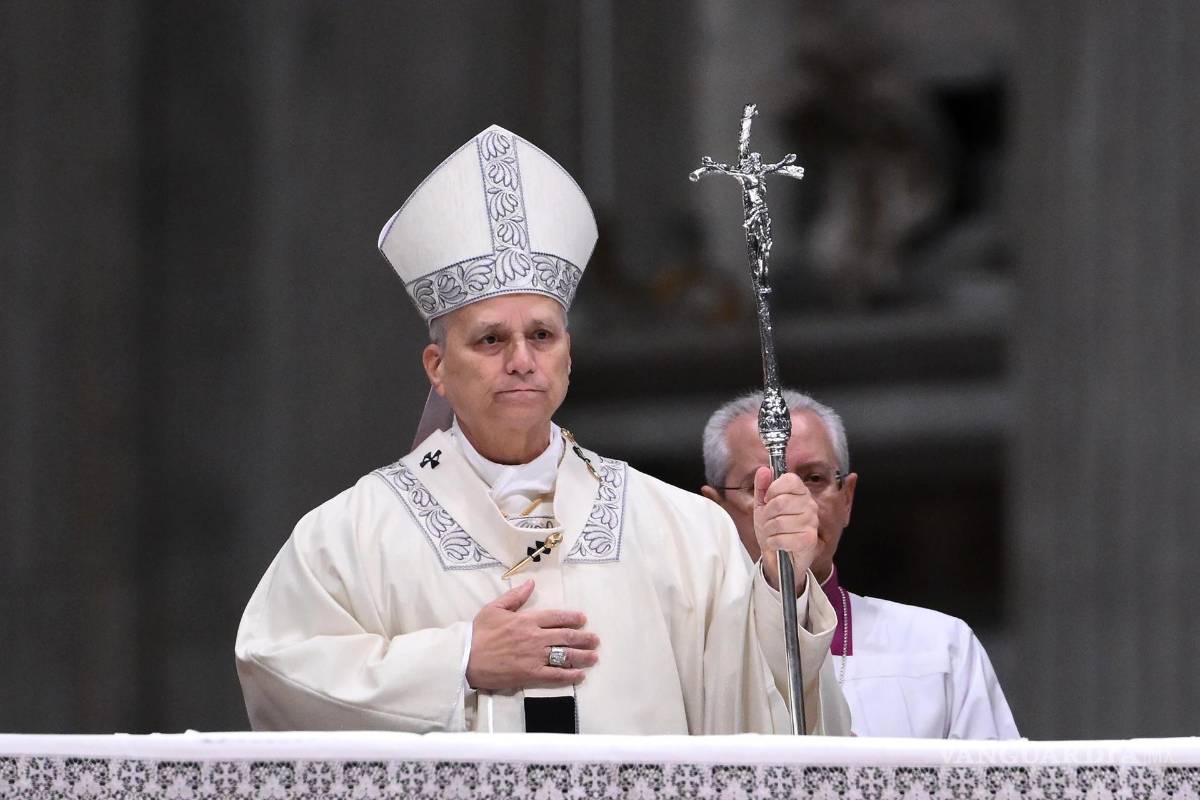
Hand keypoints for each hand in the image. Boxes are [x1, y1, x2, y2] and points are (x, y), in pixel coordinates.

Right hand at [465, 580, 599, 691]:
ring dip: (582, 656)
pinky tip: (580, 675)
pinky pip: (555, 675)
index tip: (583, 620)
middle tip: (595, 640)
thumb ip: (515, 596)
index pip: (556, 617)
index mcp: (527, 620)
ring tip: (594, 657)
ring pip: (565, 655)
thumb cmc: (478, 633)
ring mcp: (534, 656)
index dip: (572, 618)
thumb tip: (530, 584)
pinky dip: (570, 675)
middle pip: (566, 636)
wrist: (466, 659)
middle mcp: (535, 637)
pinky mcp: (531, 674)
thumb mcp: (494, 608)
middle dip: (584, 638)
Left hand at [752, 467, 818, 594]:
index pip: (789, 479)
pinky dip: (774, 543)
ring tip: (773, 534)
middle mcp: (810, 505)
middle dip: (766, 515)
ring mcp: (811, 523)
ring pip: (779, 522)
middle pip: (780, 502)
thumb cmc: (772, 529)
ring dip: (769, 531)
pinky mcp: (809, 540)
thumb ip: (762, 487)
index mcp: (800, 493)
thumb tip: (764, 470)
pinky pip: (782, 538)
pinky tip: (778, 544)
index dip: (773, 489)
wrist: (778, 557)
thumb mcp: (762, 505)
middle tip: (768, 522)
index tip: (768, 499)